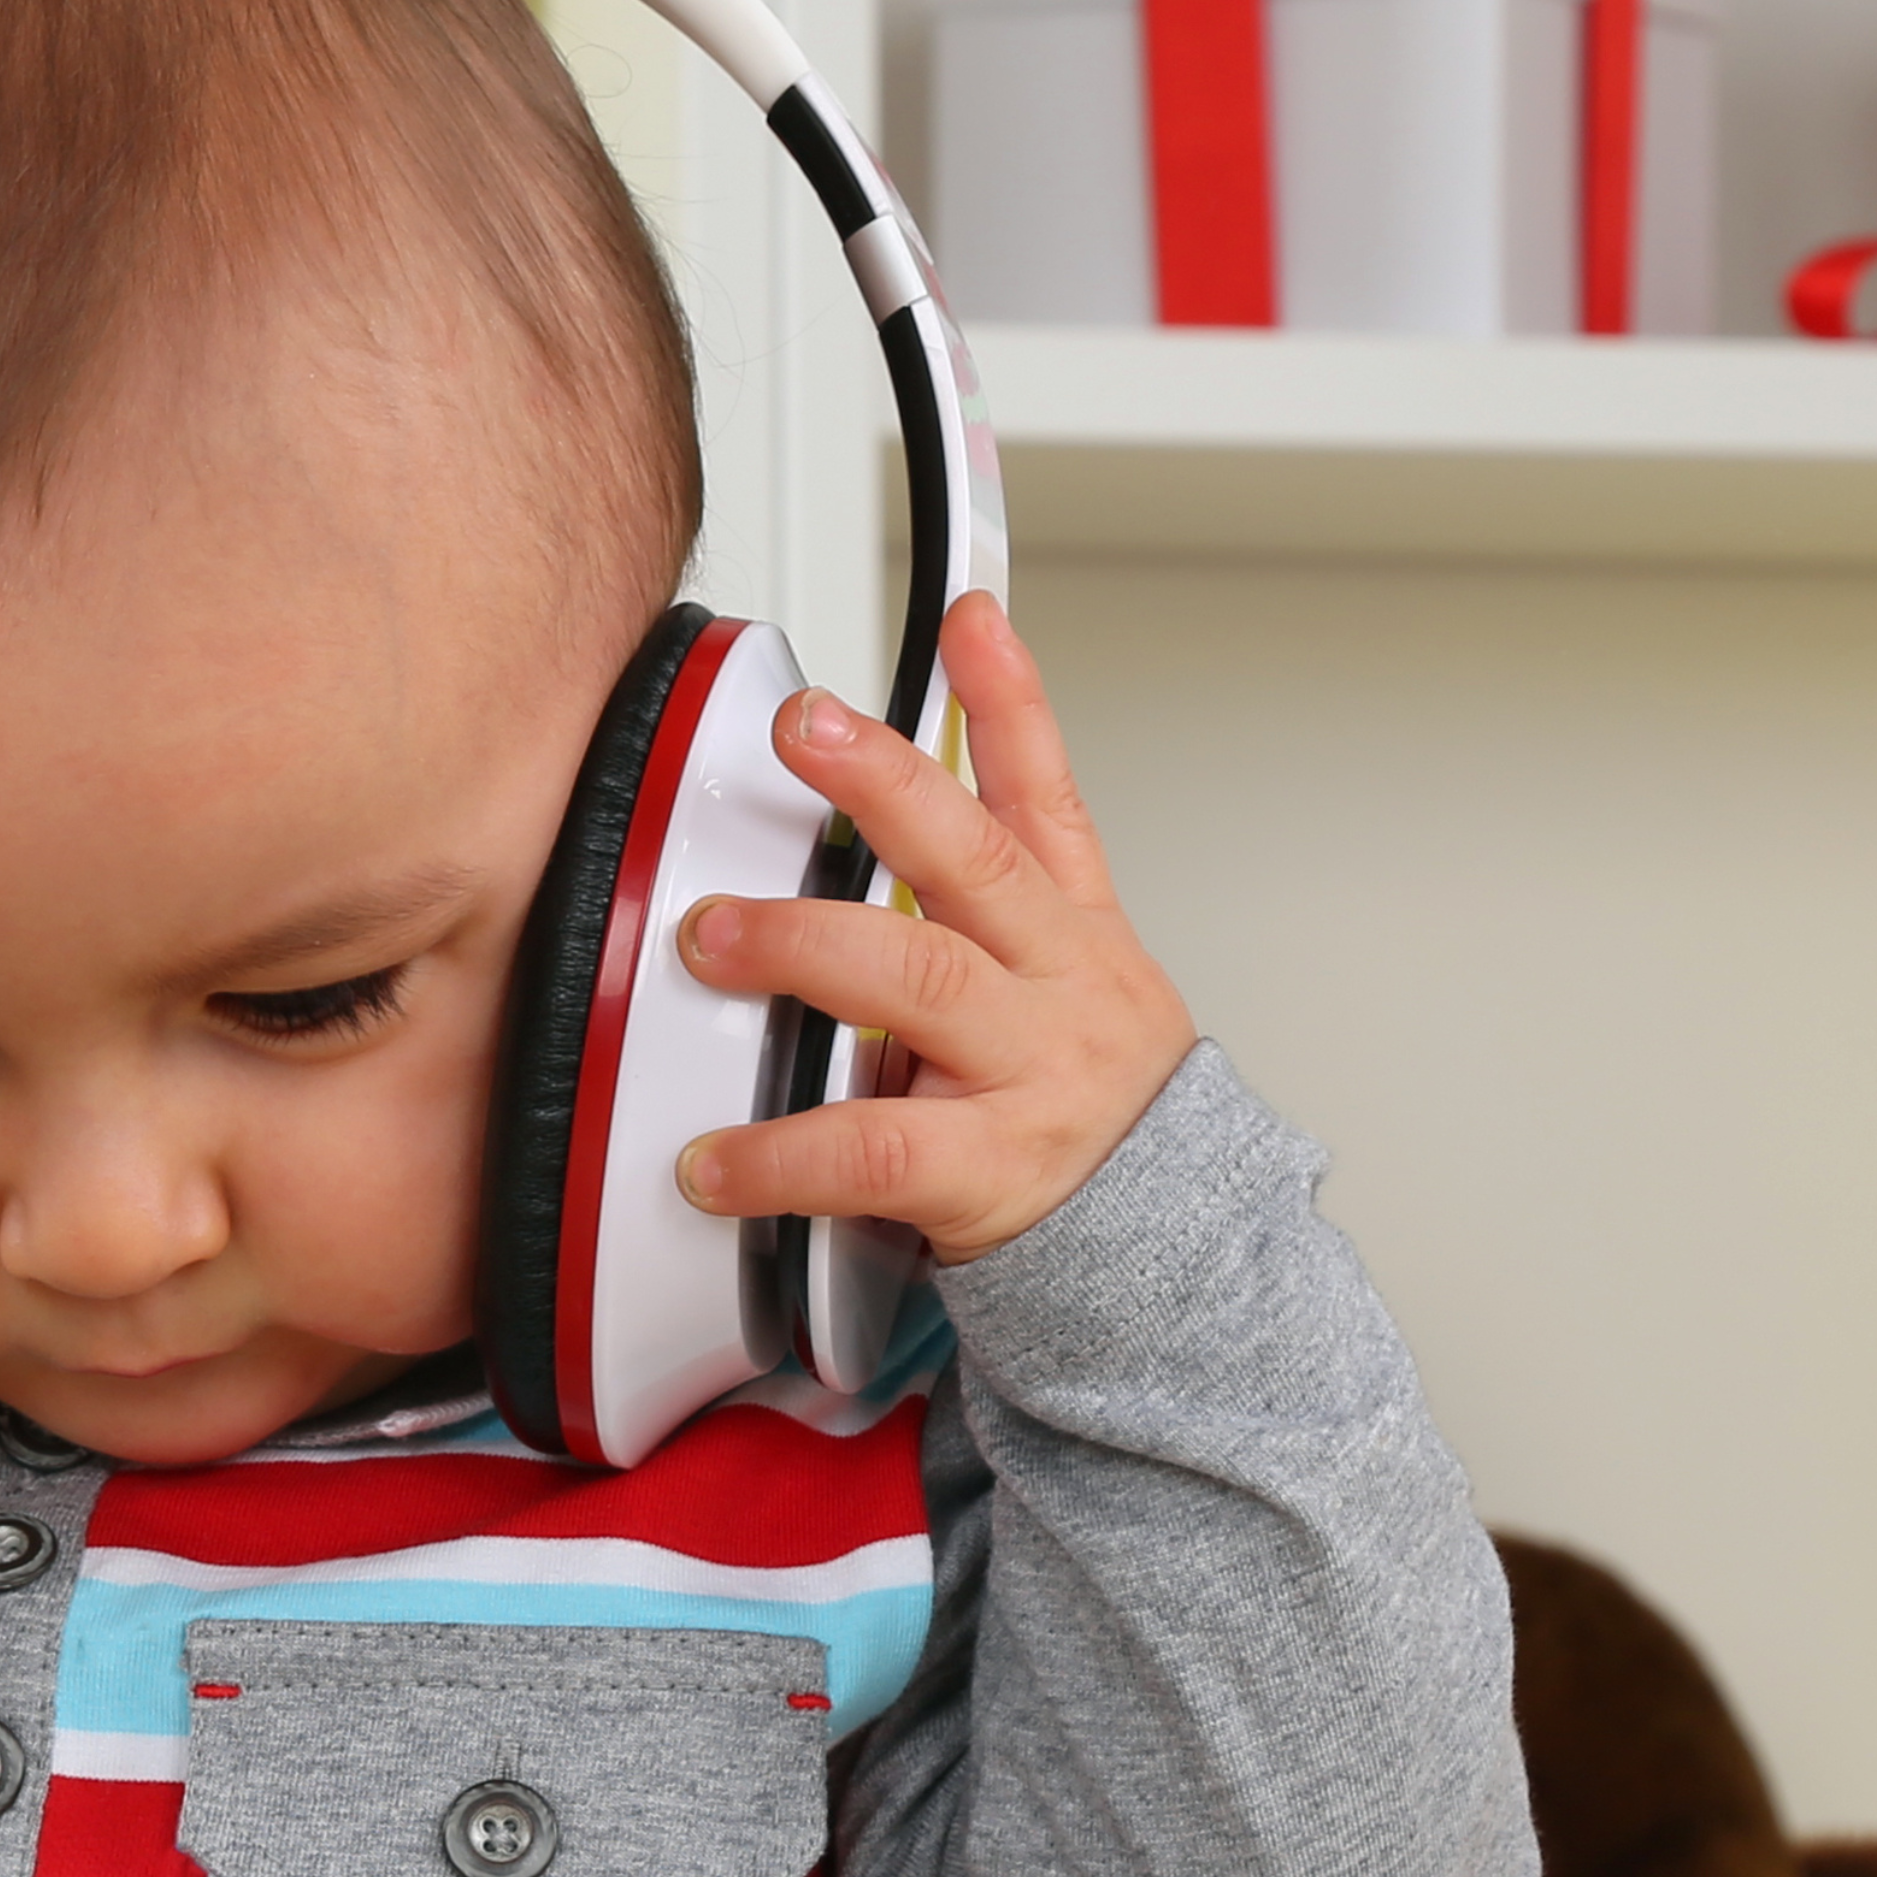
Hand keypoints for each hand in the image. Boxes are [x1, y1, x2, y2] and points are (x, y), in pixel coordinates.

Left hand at [667, 594, 1198, 1266]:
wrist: (1166, 1258)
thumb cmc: (1081, 1118)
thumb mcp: (1062, 985)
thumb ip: (985, 895)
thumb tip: (878, 792)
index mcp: (1073, 934)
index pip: (1047, 797)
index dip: (1013, 701)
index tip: (970, 618)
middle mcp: (1059, 986)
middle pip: (973, 860)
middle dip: (884, 784)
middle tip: (803, 730)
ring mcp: (1028, 1073)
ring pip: (916, 980)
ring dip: (801, 943)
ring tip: (711, 935)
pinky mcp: (989, 1169)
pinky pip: (872, 1148)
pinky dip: (781, 1153)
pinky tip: (715, 1158)